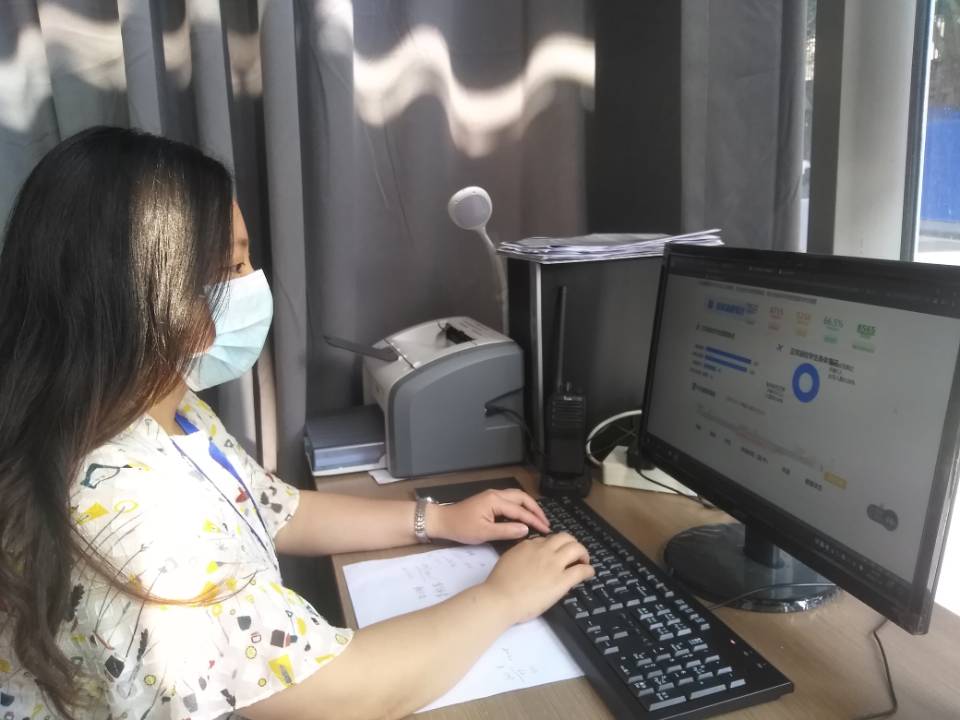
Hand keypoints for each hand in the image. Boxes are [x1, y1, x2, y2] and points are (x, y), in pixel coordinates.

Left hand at [428, 489, 550, 543]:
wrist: (443, 522)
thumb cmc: (461, 528)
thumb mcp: (484, 533)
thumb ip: (506, 531)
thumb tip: (526, 529)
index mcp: (495, 500)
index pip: (520, 510)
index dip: (534, 520)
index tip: (546, 529)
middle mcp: (496, 494)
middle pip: (522, 497)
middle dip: (535, 509)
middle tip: (545, 522)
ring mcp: (492, 496)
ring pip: (516, 497)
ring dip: (529, 506)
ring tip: (538, 519)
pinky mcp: (489, 500)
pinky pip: (510, 500)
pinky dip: (520, 507)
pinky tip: (524, 516)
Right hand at [483, 533, 593, 623]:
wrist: (500, 599)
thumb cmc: (499, 585)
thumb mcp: (508, 561)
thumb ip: (521, 556)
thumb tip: (531, 560)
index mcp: (528, 545)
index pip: (546, 540)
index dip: (553, 546)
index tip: (555, 554)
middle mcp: (543, 550)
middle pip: (565, 537)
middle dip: (572, 543)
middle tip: (574, 553)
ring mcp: (553, 564)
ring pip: (576, 548)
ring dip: (582, 553)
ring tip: (584, 560)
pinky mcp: (561, 580)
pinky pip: (581, 570)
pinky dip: (588, 569)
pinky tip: (589, 573)